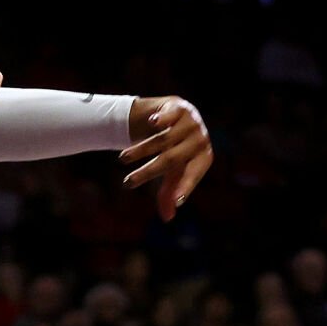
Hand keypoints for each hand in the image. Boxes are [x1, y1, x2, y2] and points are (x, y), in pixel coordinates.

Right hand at [122, 96, 212, 220]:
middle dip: (148, 172)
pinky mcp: (178, 107)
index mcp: (203, 158)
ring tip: (122, 159)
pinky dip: (161, 120)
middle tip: (128, 183)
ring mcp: (191, 122)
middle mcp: (199, 140)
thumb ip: (170, 192)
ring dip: (141, 150)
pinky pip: (168, 116)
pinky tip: (152, 123)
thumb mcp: (173, 171)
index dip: (185, 187)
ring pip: (163, 139)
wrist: (173, 116)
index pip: (193, 175)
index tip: (176, 200)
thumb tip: (168, 218)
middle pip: (171, 159)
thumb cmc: (175, 150)